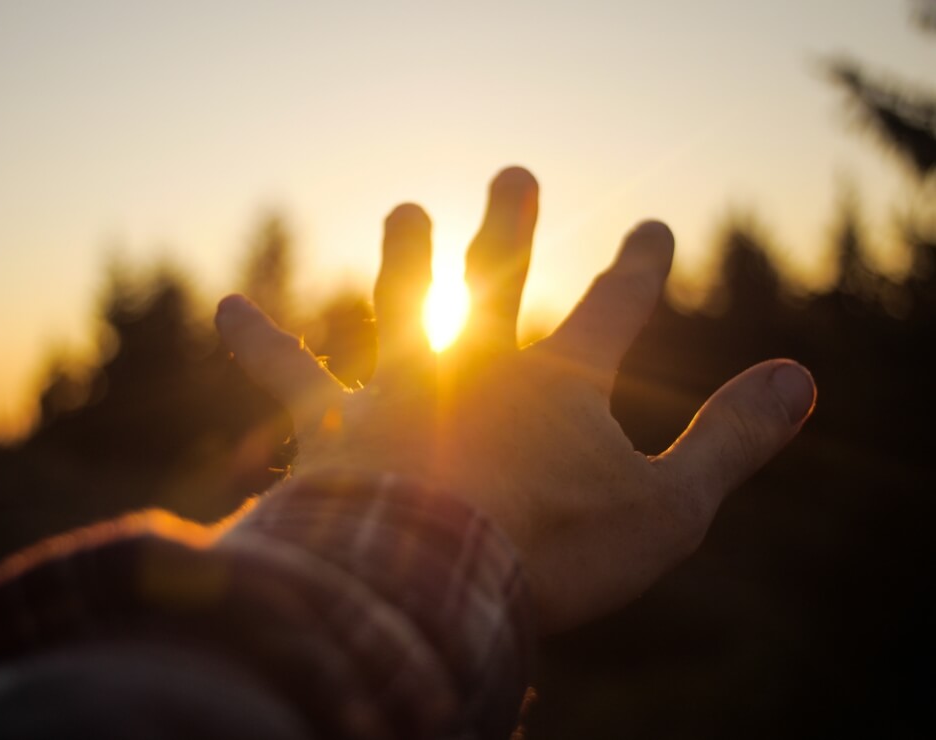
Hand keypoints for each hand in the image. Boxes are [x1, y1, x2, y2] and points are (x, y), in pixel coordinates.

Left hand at [215, 167, 815, 633]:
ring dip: (407, 255)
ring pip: (403, 304)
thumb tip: (799, 377)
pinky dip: (259, 341)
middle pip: (500, 277)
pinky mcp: (333, 424)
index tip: (654, 230)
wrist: (430, 583)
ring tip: (406, 209)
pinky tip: (225, 307)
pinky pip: (289, 375)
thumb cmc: (555, 551)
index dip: (638, 268)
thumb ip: (733, 441)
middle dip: (512, 226)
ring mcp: (399, 386)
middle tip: (513, 173)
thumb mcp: (669, 509)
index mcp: (559, 382)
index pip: (614, 306)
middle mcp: (474, 364)